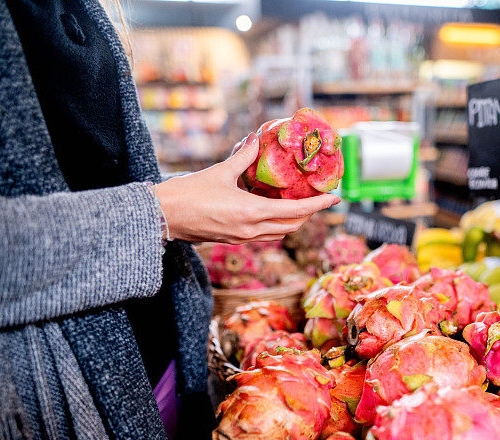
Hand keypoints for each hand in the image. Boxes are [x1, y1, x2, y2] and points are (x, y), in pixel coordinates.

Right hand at [155, 133, 339, 242]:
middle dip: (309, 214)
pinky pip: (264, 234)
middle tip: (319, 199)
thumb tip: (256, 139)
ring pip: (279, 233)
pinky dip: (276, 224)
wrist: (163, 216)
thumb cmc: (188, 193)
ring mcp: (242, 238)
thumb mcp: (220, 171)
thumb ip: (243, 157)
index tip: (336, 198)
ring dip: (293, 221)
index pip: (296, 211)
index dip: (319, 205)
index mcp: (252, 213)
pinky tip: (274, 210)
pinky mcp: (233, 240)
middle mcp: (251, 230)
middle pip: (293, 226)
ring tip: (300, 204)